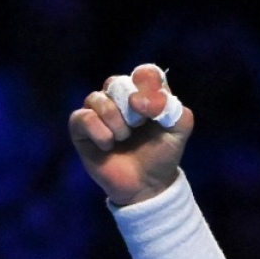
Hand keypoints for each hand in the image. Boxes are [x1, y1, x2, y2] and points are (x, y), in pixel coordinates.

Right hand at [68, 63, 192, 205]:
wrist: (146, 185)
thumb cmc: (162, 155)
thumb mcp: (179, 131)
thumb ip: (174, 110)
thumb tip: (137, 101)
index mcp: (145, 93)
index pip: (145, 73)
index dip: (148, 87)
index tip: (154, 110)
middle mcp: (120, 97)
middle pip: (117, 82)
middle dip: (130, 107)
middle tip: (139, 125)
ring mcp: (98, 110)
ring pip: (97, 98)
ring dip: (116, 122)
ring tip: (124, 138)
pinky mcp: (80, 127)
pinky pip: (83, 117)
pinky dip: (100, 132)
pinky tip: (108, 145)